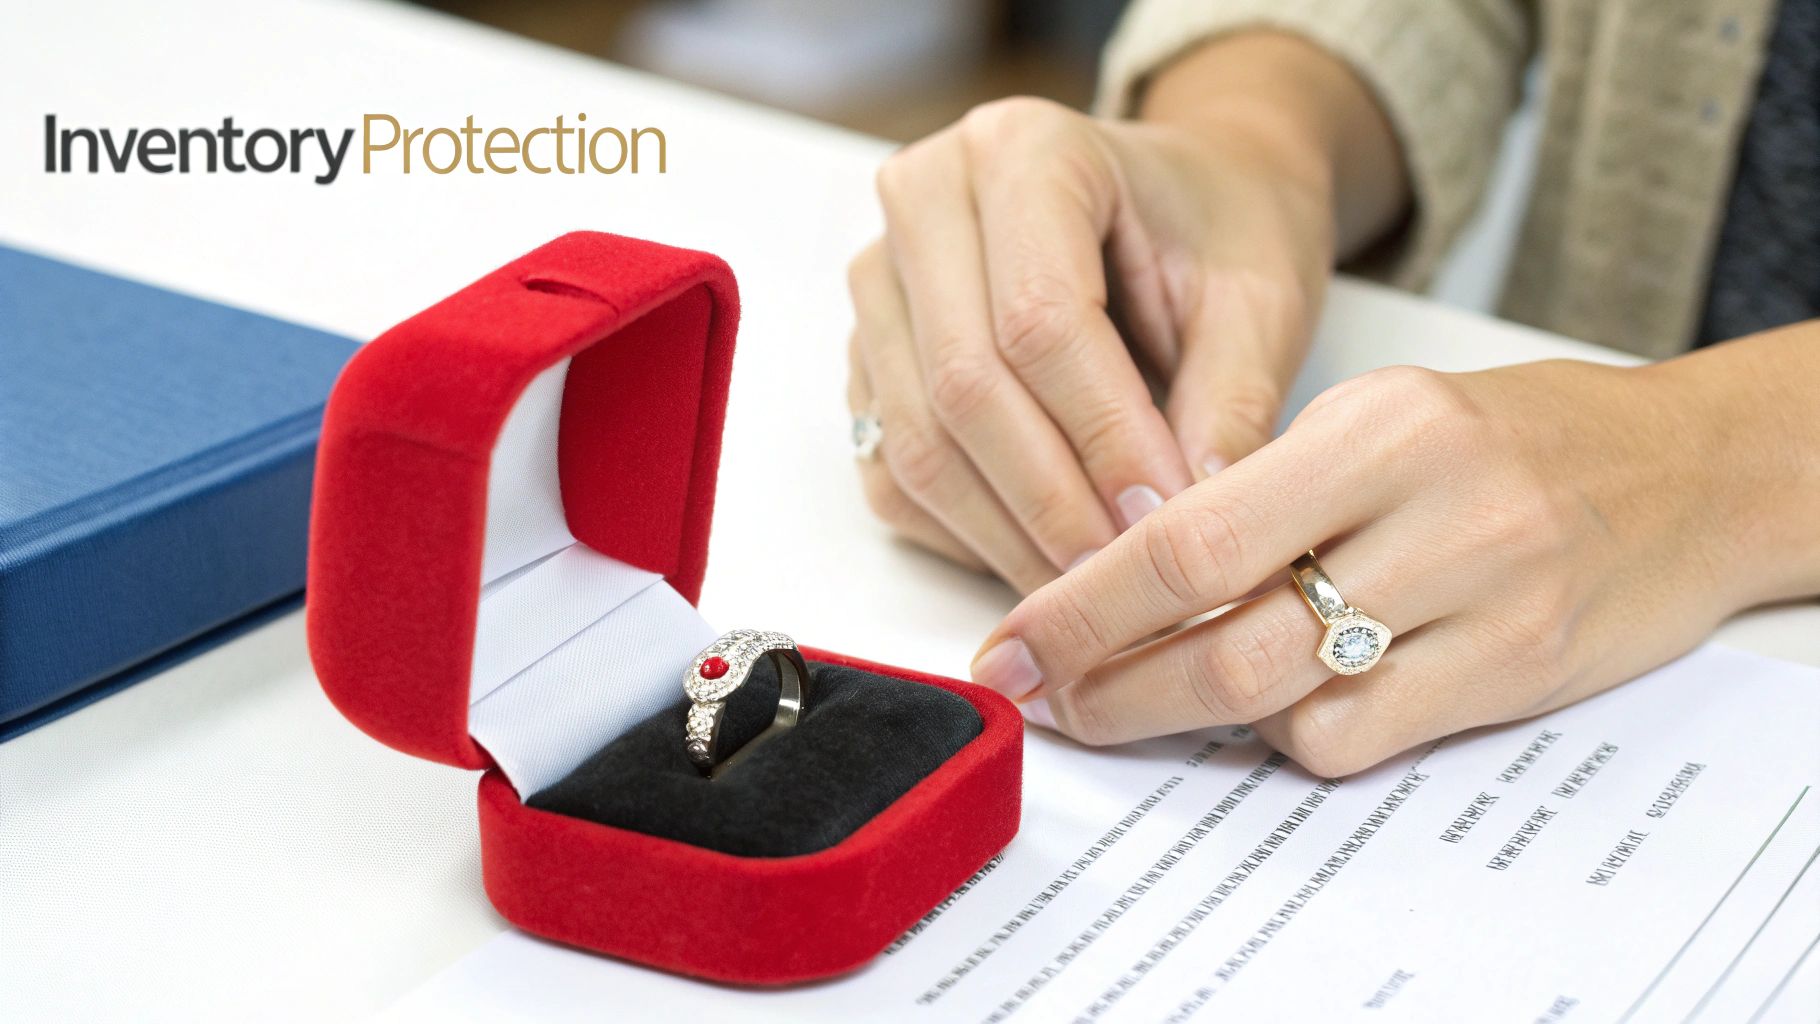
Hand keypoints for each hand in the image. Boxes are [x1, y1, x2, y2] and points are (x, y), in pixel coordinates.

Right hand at [846, 93, 1335, 592]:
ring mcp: (881, 281)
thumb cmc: (1220, 231)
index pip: (1039, 319)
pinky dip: (963, 534)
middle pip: (962, 386)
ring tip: (1092, 589)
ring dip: (1004, 534)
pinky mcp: (869, 356)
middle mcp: (926, 199)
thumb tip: (1185, 529)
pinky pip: (891, 471)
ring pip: (917, 441)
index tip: (1166, 519)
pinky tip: (1040, 563)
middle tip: (1126, 576)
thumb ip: (1228, 406)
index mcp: (1025, 149)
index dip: (1103, 435)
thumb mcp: (1259, 301)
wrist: (1184, 204)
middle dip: (1050, 500)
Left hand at [970, 361, 1759, 775]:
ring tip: (1130, 701)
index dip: (1080, 605)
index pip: (1187, 533)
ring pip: (1280, 698)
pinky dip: (1289, 735)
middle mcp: (1432, 507)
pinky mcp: (1515, 672)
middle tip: (1045, 696)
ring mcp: (1484, 597)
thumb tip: (1121, 577)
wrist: (1684, 472)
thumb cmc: (1507, 438)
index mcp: (1377, 424)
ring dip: (1181, 714)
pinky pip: (1357, 736)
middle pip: (1219, 627)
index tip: (1014, 643)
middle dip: (1106, 680)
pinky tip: (1270, 707)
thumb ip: (1262, 493)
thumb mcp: (1379, 417)